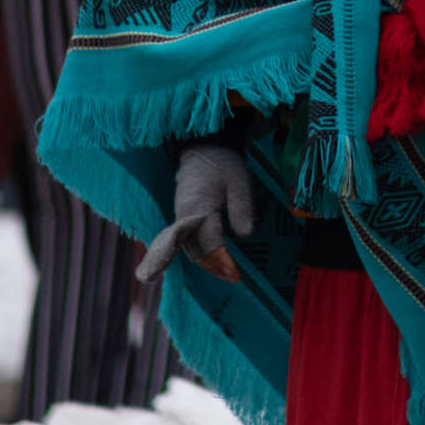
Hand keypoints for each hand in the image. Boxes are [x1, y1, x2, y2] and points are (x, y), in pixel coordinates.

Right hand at [135, 143, 252, 283]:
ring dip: (206, 263)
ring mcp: (180, 217)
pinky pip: (185, 242)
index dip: (222, 260)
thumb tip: (244, 236)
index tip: (235, 273)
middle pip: (195, 251)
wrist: (202, 147)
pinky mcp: (181, 217)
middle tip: (233, 277)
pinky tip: (213, 260)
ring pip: (188, 249)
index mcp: (199, 208)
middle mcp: (184, 217)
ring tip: (226, 273)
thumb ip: (241, 208)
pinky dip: (198, 254)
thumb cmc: (222, 164)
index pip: (209, 243)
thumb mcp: (239, 182)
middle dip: (213, 267)